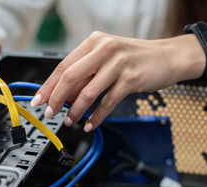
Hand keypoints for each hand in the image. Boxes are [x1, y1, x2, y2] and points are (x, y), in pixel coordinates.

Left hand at [30, 31, 206, 131]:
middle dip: (56, 99)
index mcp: (94, 42)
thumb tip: (64, 96)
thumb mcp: (108, 58)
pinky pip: (107, 102)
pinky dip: (96, 116)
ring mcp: (118, 64)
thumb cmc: (136, 58)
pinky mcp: (131, 79)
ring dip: (76, 111)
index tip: (38, 101)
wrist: (168, 57)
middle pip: (70, 78)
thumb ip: (86, 73)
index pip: (63, 65)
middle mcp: (104, 49)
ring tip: (70, 121)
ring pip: (87, 92)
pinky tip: (90, 123)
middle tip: (50, 114)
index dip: (48, 86)